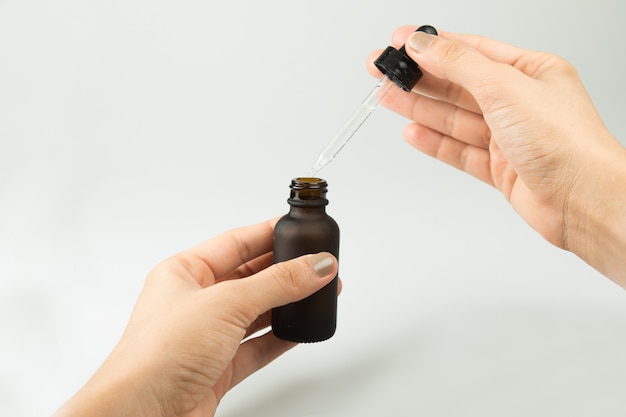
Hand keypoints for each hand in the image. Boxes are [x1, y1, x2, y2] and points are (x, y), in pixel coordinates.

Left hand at [54, 219, 338, 416]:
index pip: (236, 242)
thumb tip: (313, 265)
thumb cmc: (156, 356)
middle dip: (285, 270)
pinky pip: (257, 346)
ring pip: (256, 312)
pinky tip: (299, 330)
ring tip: (317, 292)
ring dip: (287, 304)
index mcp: (184, 273)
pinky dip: (280, 338)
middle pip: (250, 276)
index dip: (270, 234)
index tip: (299, 229)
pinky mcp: (218, 367)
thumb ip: (277, 283)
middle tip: (317, 263)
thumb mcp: (226, 304)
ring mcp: (207, 336)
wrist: (142, 414)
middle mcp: (195, 302)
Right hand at [368, 27, 625, 285]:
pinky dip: (434, 142)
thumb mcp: (504, 88)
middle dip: (418, 79)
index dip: (432, 46)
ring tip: (387, 98)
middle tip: (383, 73)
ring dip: (419, 109)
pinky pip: (459, 150)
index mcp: (531, 72)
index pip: (471, 51)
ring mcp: (509, 137)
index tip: (400, 42)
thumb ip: (458, 64)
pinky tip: (413, 132)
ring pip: (454, 119)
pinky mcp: (500, 168)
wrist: (582, 201)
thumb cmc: (565, 142)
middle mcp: (519, 103)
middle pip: (457, 86)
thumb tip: (423, 44)